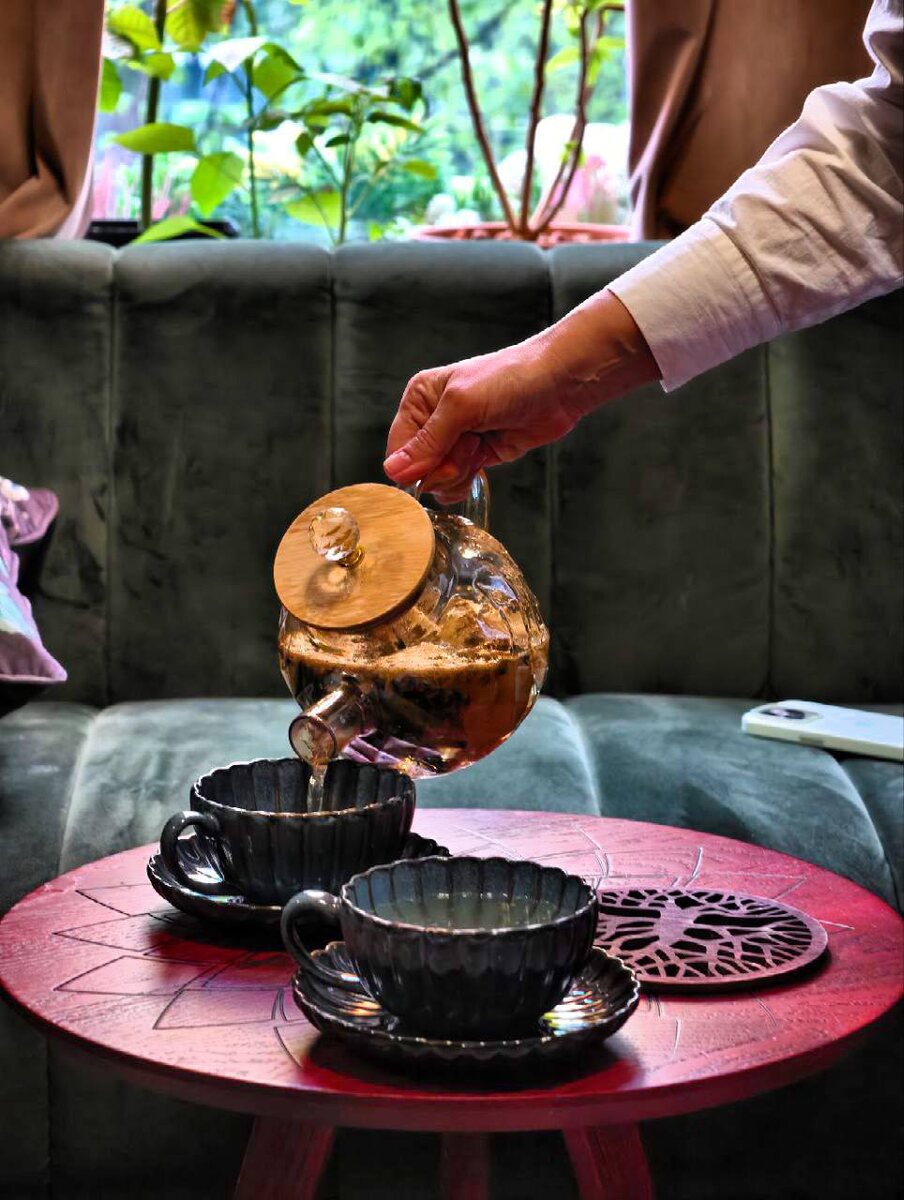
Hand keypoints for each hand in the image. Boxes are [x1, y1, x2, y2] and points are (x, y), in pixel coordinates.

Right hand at [383, 290, 659, 501]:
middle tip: (469, 444)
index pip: (397, 447)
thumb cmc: (510, 379)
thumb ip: (427, 442)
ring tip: (481, 444)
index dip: (414, 465)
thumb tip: (394, 472)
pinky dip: (469, 477)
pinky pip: (458, 482)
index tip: (437, 463)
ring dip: (460, 471)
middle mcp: (433, 420)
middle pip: (419, 468)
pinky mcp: (477, 456)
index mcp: (420, 399)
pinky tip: (486, 457)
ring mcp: (456, 440)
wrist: (559, 385)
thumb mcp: (462, 407)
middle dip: (443, 466)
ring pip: (439, 479)